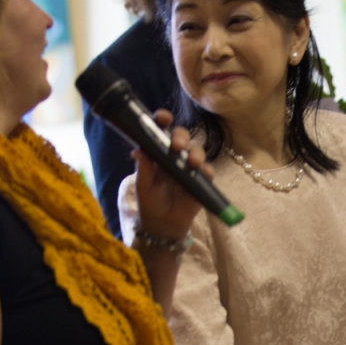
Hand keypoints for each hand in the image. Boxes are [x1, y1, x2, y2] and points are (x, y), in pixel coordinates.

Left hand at [133, 109, 204, 239]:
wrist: (163, 226)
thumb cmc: (150, 203)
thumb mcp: (143, 186)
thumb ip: (143, 168)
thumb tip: (138, 149)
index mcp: (158, 152)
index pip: (161, 130)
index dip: (163, 120)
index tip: (163, 118)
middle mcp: (175, 156)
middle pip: (182, 137)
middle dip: (181, 136)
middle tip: (177, 146)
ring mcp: (189, 167)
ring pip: (197, 151)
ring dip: (196, 153)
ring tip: (193, 163)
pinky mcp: (201, 181)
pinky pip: (207, 171)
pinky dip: (207, 170)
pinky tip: (202, 173)